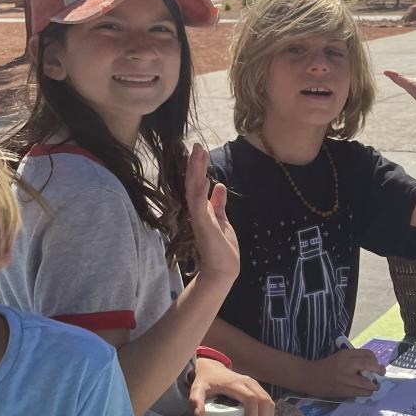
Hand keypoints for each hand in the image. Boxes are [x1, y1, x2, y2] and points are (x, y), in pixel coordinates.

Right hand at [184, 143, 239, 283]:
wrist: (223, 270)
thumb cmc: (221, 248)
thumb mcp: (222, 220)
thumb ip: (218, 203)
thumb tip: (220, 186)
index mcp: (202, 209)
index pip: (197, 183)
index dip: (198, 167)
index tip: (200, 149)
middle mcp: (197, 211)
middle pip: (193, 183)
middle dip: (195, 164)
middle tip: (197, 145)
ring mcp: (199, 218)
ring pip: (194, 191)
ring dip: (196, 172)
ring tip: (198, 154)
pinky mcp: (204, 227)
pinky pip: (199, 207)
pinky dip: (200, 192)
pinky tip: (203, 179)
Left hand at [190, 357, 274, 415]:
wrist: (212, 369)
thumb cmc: (205, 381)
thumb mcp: (197, 389)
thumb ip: (196, 400)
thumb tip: (198, 415)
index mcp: (236, 383)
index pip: (251, 399)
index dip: (252, 415)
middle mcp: (249, 383)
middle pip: (264, 401)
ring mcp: (255, 385)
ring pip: (269, 403)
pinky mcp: (257, 389)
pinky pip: (268, 403)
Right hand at [305, 349, 385, 397]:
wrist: (310, 376)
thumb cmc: (326, 366)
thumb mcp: (340, 357)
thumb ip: (354, 359)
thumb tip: (372, 365)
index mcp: (345, 354)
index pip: (367, 354)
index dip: (375, 360)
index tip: (377, 364)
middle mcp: (346, 365)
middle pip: (369, 365)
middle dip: (379, 370)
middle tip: (382, 373)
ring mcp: (344, 378)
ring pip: (366, 382)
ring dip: (374, 385)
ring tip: (375, 386)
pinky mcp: (342, 390)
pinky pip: (360, 392)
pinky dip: (366, 392)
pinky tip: (366, 391)